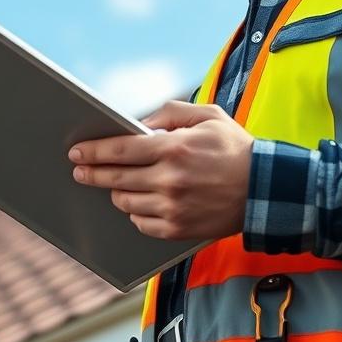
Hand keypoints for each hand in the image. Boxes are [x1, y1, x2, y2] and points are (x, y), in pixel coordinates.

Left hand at [68, 100, 253, 239]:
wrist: (265, 189)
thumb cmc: (234, 148)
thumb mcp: (207, 116)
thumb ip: (170, 112)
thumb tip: (137, 121)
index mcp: (174, 148)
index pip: (120, 149)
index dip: (94, 151)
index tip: (76, 152)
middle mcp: (170, 179)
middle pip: (116, 178)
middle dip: (92, 173)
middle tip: (79, 170)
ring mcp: (174, 208)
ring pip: (126, 202)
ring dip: (115, 192)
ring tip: (114, 184)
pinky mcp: (179, 229)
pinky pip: (142, 223)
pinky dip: (135, 212)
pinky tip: (137, 202)